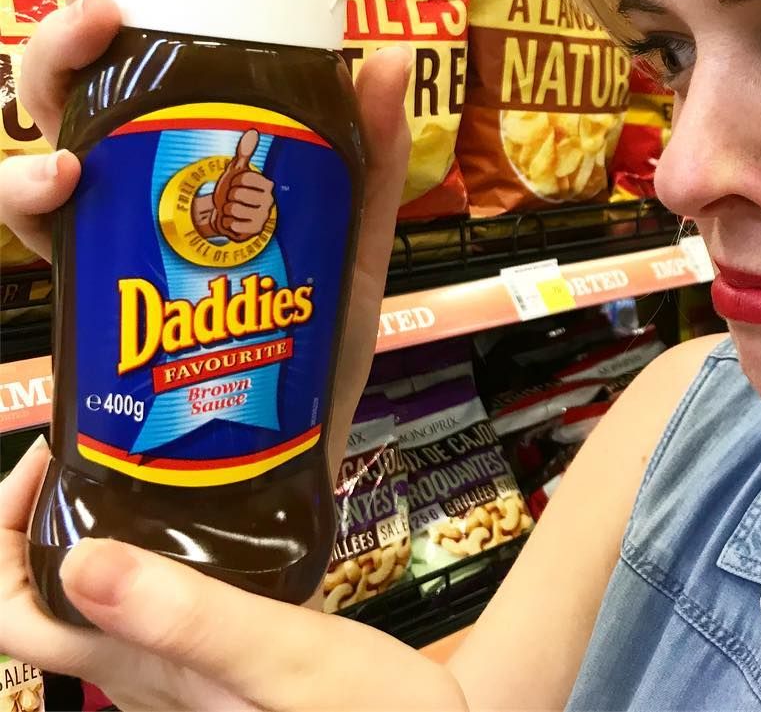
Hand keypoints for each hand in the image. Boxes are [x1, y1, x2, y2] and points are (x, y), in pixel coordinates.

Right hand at [0, 0, 428, 708]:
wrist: (269, 462)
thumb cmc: (314, 351)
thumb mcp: (359, 250)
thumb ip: (375, 163)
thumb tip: (383, 52)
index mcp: (219, 145)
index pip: (191, 23)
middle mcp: (149, 166)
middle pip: (96, 47)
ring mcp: (105, 218)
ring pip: (41, 111)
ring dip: (47, 60)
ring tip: (91, 35)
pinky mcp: (75, 278)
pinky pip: (32, 213)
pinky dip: (30, 179)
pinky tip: (61, 171)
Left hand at [0, 443, 464, 710]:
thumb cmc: (361, 705)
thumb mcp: (280, 655)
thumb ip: (188, 616)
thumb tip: (78, 560)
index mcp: (136, 668)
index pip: (9, 614)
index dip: (1, 533)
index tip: (58, 459)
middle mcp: (138, 669)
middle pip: (42, 596)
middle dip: (50, 509)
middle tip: (111, 439)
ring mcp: (176, 664)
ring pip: (100, 588)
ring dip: (101, 518)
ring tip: (153, 454)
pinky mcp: (214, 651)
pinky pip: (156, 588)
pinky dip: (155, 535)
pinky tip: (206, 502)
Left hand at [193, 129, 275, 241]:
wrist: (230, 215)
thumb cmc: (234, 191)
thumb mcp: (236, 171)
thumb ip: (244, 152)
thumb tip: (253, 131)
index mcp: (267, 184)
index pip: (242, 178)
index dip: (232, 181)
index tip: (236, 185)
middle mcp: (269, 201)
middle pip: (236, 194)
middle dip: (228, 197)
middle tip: (233, 200)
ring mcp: (263, 217)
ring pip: (232, 210)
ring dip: (227, 211)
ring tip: (233, 211)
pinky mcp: (255, 232)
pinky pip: (231, 225)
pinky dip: (227, 224)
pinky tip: (233, 222)